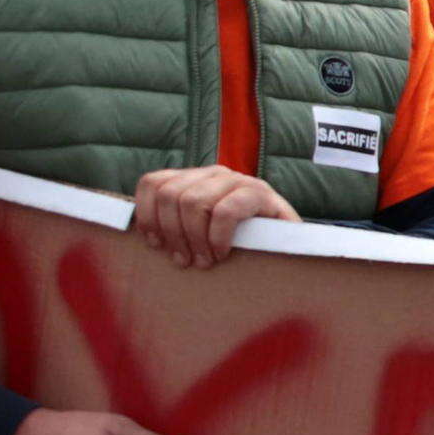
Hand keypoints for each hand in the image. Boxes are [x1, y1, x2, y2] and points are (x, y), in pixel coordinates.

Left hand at [130, 166, 297, 269]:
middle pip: (170, 195)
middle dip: (172, 233)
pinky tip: (223, 254)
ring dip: (194, 239)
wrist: (293, 247)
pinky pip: (225, 212)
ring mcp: (238, 180)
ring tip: (204, 261)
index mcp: (195, 179)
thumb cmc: (241, 247)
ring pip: (192, 202)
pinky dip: (218, 238)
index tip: (155, 245)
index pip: (153, 182)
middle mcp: (214, 173)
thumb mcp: (202, 233)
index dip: (147, 215)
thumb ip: (177, 226)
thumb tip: (140, 237)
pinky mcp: (260, 194)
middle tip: (184, 261)